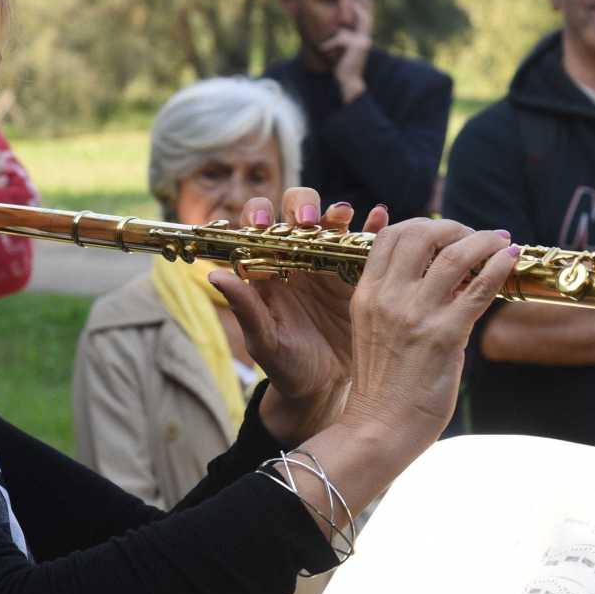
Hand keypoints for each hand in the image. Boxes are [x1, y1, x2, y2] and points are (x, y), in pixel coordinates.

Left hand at [213, 194, 384, 443]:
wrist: (325, 389)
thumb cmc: (286, 366)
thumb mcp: (265, 341)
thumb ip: (245, 308)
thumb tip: (215, 276)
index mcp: (269, 268)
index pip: (258, 227)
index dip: (258, 216)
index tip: (261, 223)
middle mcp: (298, 258)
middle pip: (297, 212)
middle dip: (301, 204)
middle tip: (307, 218)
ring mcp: (330, 262)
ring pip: (332, 223)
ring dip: (336, 213)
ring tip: (342, 215)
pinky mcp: (359, 274)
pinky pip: (367, 244)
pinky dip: (375, 228)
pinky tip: (379, 218)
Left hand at [325, 1, 373, 102]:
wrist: (350, 82)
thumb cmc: (345, 67)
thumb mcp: (344, 49)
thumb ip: (344, 37)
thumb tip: (338, 28)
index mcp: (364, 38)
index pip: (367, 18)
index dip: (366, 6)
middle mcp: (366, 38)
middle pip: (364, 18)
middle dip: (355, 6)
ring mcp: (363, 42)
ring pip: (344, 32)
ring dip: (333, 41)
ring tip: (325, 48)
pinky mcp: (357, 46)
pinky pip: (340, 39)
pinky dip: (330, 45)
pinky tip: (323, 50)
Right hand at [339, 216, 521, 451]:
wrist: (380, 427)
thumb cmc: (384, 386)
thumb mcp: (377, 331)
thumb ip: (400, 300)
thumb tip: (447, 277)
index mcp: (367, 294)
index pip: (391, 236)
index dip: (424, 225)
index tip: (448, 234)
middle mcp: (388, 298)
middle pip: (421, 233)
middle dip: (455, 227)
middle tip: (476, 237)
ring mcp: (416, 315)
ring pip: (455, 255)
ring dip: (485, 241)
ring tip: (501, 242)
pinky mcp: (445, 336)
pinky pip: (479, 288)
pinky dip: (499, 266)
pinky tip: (511, 258)